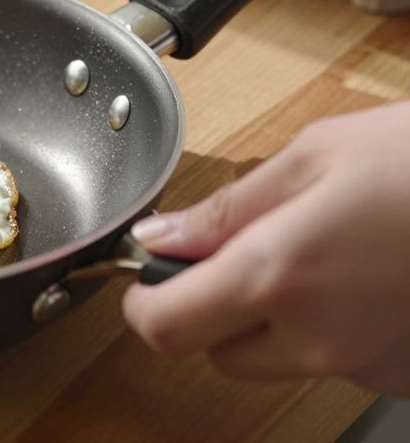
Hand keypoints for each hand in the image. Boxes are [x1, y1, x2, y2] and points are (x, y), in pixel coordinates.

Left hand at [124, 101, 409, 394]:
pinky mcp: (406, 375)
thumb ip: (228, 208)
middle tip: (249, 249)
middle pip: (219, 351)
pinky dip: (338, 328)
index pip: (166, 327)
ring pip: (282, 360)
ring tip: (332, 250)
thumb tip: (162, 236)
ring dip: (280, 319)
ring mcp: (369, 365)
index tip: (149, 275)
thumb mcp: (318, 155)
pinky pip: (342, 361)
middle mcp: (319, 336)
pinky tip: (374, 275)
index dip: (145, 302)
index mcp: (279, 273)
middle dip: (215, 307)